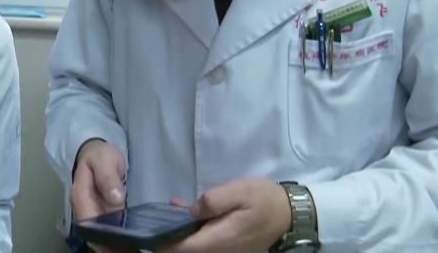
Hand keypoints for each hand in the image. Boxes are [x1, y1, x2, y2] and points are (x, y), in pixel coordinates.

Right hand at [72, 139, 129, 252]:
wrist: (98, 153)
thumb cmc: (99, 155)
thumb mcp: (104, 160)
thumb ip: (108, 178)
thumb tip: (115, 198)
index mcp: (81, 196)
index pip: (87, 221)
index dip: (100, 236)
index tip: (116, 244)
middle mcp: (85, 209)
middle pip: (94, 233)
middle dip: (109, 245)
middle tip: (129, 249)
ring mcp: (95, 214)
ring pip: (102, 235)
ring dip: (114, 244)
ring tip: (132, 248)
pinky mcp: (104, 216)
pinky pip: (110, 231)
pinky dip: (119, 238)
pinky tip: (132, 243)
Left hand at [160, 178, 291, 252]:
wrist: (290, 214)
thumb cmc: (264, 199)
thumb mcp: (239, 190)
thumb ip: (213, 200)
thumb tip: (190, 210)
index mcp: (217, 239)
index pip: (179, 248)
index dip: (160, 241)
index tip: (146, 228)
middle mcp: (218, 251)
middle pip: (183, 251)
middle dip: (166, 237)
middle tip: (155, 216)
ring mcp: (224, 252)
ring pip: (193, 248)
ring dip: (178, 234)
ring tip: (169, 211)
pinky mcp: (228, 248)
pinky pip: (203, 244)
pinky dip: (191, 232)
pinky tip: (187, 213)